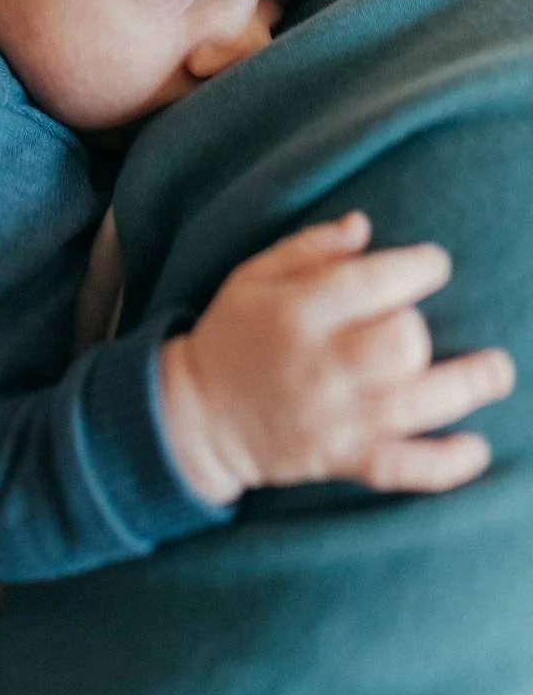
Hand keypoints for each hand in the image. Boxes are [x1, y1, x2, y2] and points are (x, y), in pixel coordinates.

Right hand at [159, 212, 515, 505]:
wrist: (197, 417)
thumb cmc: (232, 334)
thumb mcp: (253, 276)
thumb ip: (309, 248)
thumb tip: (364, 226)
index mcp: (298, 312)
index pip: (373, 282)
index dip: (418, 268)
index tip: (434, 264)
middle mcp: (321, 365)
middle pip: (400, 343)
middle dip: (424, 328)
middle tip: (421, 326)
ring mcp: (336, 418)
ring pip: (416, 404)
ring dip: (467, 386)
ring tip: (497, 371)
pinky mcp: (342, 460)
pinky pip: (403, 468)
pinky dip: (444, 463)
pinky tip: (476, 449)